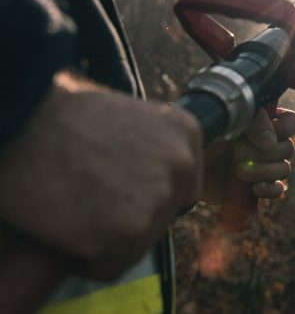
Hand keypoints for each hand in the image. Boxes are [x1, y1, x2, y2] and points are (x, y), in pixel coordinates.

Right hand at [0, 72, 202, 279]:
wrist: (24, 119)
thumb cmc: (67, 115)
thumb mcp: (132, 117)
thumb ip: (155, 148)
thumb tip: (154, 182)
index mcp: (185, 132)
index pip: (183, 186)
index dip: (149, 195)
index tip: (121, 190)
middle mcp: (182, 163)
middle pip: (164, 216)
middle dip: (132, 215)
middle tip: (93, 199)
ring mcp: (159, 197)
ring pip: (140, 242)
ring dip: (110, 238)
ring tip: (77, 209)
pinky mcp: (129, 231)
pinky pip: (112, 264)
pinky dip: (88, 259)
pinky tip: (68, 229)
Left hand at [202, 108, 294, 203]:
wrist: (187, 159)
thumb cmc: (207, 132)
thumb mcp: (229, 119)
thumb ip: (253, 122)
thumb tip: (269, 142)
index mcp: (264, 121)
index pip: (292, 122)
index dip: (285, 128)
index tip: (267, 133)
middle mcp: (267, 142)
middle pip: (288, 148)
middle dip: (265, 153)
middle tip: (237, 151)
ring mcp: (264, 164)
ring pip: (284, 169)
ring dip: (265, 171)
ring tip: (239, 171)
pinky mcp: (257, 185)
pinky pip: (278, 190)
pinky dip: (270, 190)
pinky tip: (255, 188)